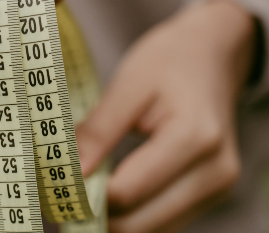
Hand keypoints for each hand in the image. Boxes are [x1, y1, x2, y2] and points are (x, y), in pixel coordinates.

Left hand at [76, 0, 257, 231]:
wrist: (213, 53)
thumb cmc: (170, 60)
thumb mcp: (128, 82)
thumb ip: (98, 131)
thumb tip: (67, 175)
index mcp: (195, 138)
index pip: (127, 192)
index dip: (84, 195)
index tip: (50, 185)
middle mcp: (215, 173)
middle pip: (140, 224)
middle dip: (95, 216)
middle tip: (58, 196)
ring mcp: (218, 189)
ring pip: (151, 231)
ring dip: (113, 221)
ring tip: (81, 191)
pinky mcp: (211, 195)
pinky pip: (163, 222)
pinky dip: (132, 215)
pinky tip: (108, 192)